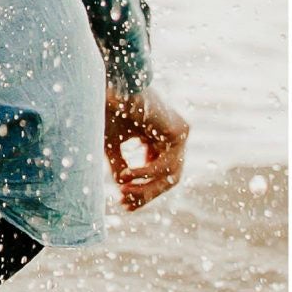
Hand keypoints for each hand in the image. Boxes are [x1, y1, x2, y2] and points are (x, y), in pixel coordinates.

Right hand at [105, 86, 187, 210]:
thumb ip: (120, 167)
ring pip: (170, 176)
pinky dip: (148, 172)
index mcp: (157, 142)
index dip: (142, 194)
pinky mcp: (181, 132)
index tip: (123, 206)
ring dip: (145, 186)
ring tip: (122, 188)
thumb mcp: (113, 146)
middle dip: (144, 194)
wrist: (112, 85)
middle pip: (167, 180)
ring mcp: (180, 135)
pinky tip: (128, 174)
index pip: (158, 176)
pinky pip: (169, 164)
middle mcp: (172, 139)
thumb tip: (122, 192)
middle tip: (123, 202)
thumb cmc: (109, 110)